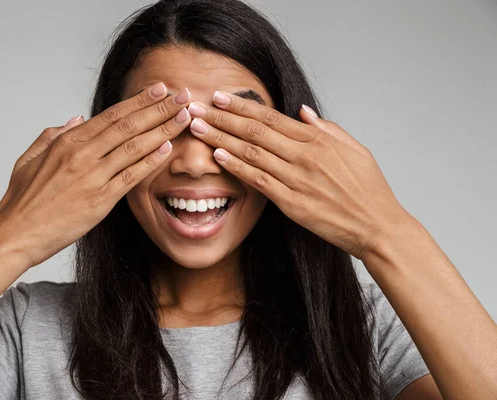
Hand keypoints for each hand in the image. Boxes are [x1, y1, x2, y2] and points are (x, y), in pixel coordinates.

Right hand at [0, 83, 191, 268]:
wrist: (15, 234)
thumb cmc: (22, 199)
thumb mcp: (30, 159)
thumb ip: (52, 135)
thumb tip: (76, 118)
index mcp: (66, 142)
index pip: (111, 115)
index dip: (139, 101)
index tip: (159, 90)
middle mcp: (82, 154)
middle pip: (128, 125)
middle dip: (159, 109)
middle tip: (182, 97)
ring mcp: (92, 177)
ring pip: (134, 147)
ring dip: (162, 130)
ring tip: (183, 118)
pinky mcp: (100, 201)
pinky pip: (131, 177)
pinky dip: (150, 162)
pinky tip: (167, 149)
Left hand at [187, 92, 410, 259]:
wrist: (377, 226)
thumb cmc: (368, 188)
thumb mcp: (355, 149)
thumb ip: (327, 128)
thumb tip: (302, 111)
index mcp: (318, 140)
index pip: (271, 117)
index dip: (242, 107)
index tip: (219, 98)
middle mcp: (304, 155)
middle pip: (254, 131)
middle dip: (222, 117)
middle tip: (197, 107)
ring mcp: (297, 179)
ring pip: (251, 153)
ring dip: (221, 138)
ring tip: (198, 127)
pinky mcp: (292, 203)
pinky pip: (258, 181)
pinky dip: (237, 167)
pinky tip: (218, 156)